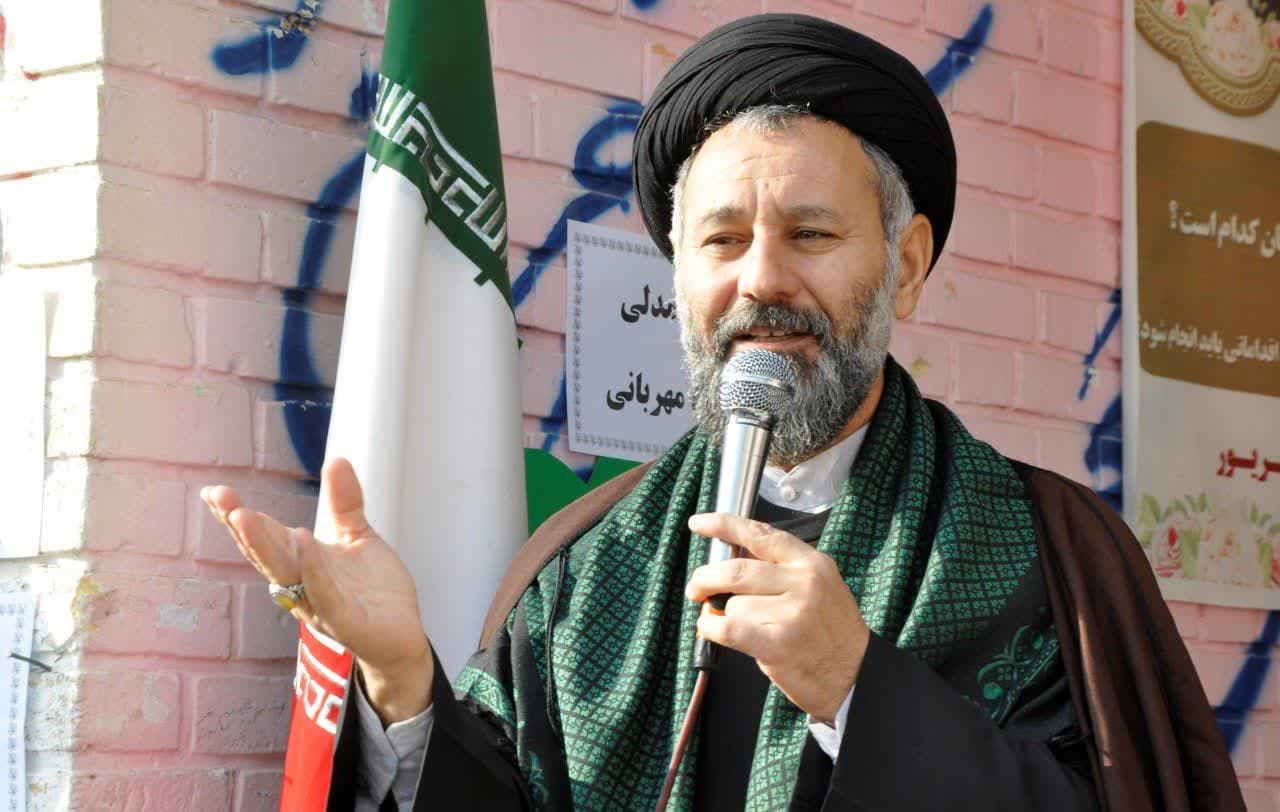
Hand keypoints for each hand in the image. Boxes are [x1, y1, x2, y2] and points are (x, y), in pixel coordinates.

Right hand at [201, 458, 432, 722]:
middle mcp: (300, 584)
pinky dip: (312, 568)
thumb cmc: (372, 589)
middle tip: (221, 498)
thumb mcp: (356, 536)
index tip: (213, 491)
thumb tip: (336, 458)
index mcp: (300, 562)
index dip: (237, 516)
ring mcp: (319, 604)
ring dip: (264, 546)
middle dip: (242, 527)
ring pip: (285, 573)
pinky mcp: (344, 621)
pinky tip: (303, 541)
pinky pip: (323, 593)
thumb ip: (344, 501)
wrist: (401, 634)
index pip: (265, 536)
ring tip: (245, 515)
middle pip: (265, 553)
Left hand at [685, 513, 868, 722]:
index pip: (761, 535)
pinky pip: (728, 628)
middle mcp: (804, 583)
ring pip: (732, 603)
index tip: (699, 523)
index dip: (724, 525)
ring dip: (722, 614)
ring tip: (731, 624)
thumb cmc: (830, 632)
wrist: (856, 674)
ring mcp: (793, 613)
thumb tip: (727, 564)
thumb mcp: (819, 586)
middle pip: (736, 570)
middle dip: (706, 578)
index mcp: (812, 563)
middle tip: (696, 588)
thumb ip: (780, 571)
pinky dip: (712, 628)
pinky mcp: (778, 644)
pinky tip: (713, 629)